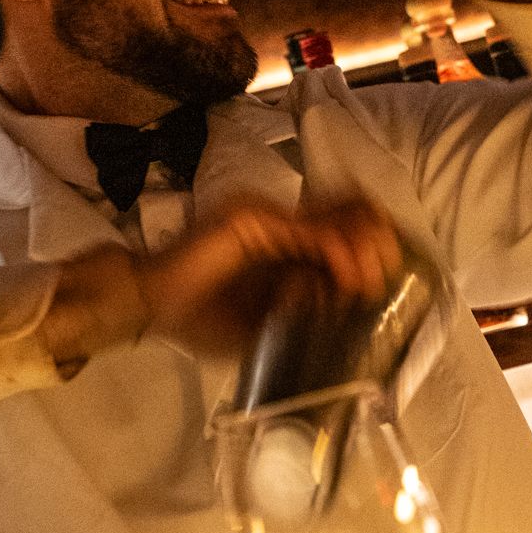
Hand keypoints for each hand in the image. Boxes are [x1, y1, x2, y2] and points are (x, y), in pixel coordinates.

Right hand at [42, 194, 406, 367]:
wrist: (147, 304)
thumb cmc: (198, 318)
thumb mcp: (264, 323)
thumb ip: (301, 309)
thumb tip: (347, 301)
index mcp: (284, 240)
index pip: (344, 224)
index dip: (374, 247)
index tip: (384, 282)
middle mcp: (280, 218)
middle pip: (353, 210)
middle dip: (379, 242)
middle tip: (383, 278)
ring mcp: (267, 214)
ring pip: (341, 213)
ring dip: (366, 247)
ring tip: (371, 279)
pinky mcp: (254, 220)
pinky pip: (312, 231)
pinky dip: (339, 253)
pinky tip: (348, 278)